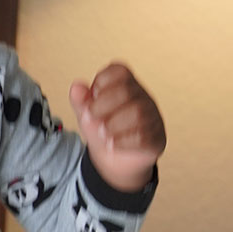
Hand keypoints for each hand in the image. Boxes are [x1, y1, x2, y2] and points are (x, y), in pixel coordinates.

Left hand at [68, 62, 163, 194]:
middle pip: (126, 91)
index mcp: (125, 85)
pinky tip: (113, 144)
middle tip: (92, 117)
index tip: (93, 96)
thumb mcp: (87, 114)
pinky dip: (122, 142)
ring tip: (103, 133)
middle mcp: (142, 98)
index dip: (102, 81)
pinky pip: (143, 136)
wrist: (114, 160)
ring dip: (113, 125)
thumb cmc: (103, 129)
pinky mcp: (156, 139)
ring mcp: (152, 118)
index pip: (119, 71)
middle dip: (102, 105)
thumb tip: (76, 87)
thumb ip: (80, 100)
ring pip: (137, 113)